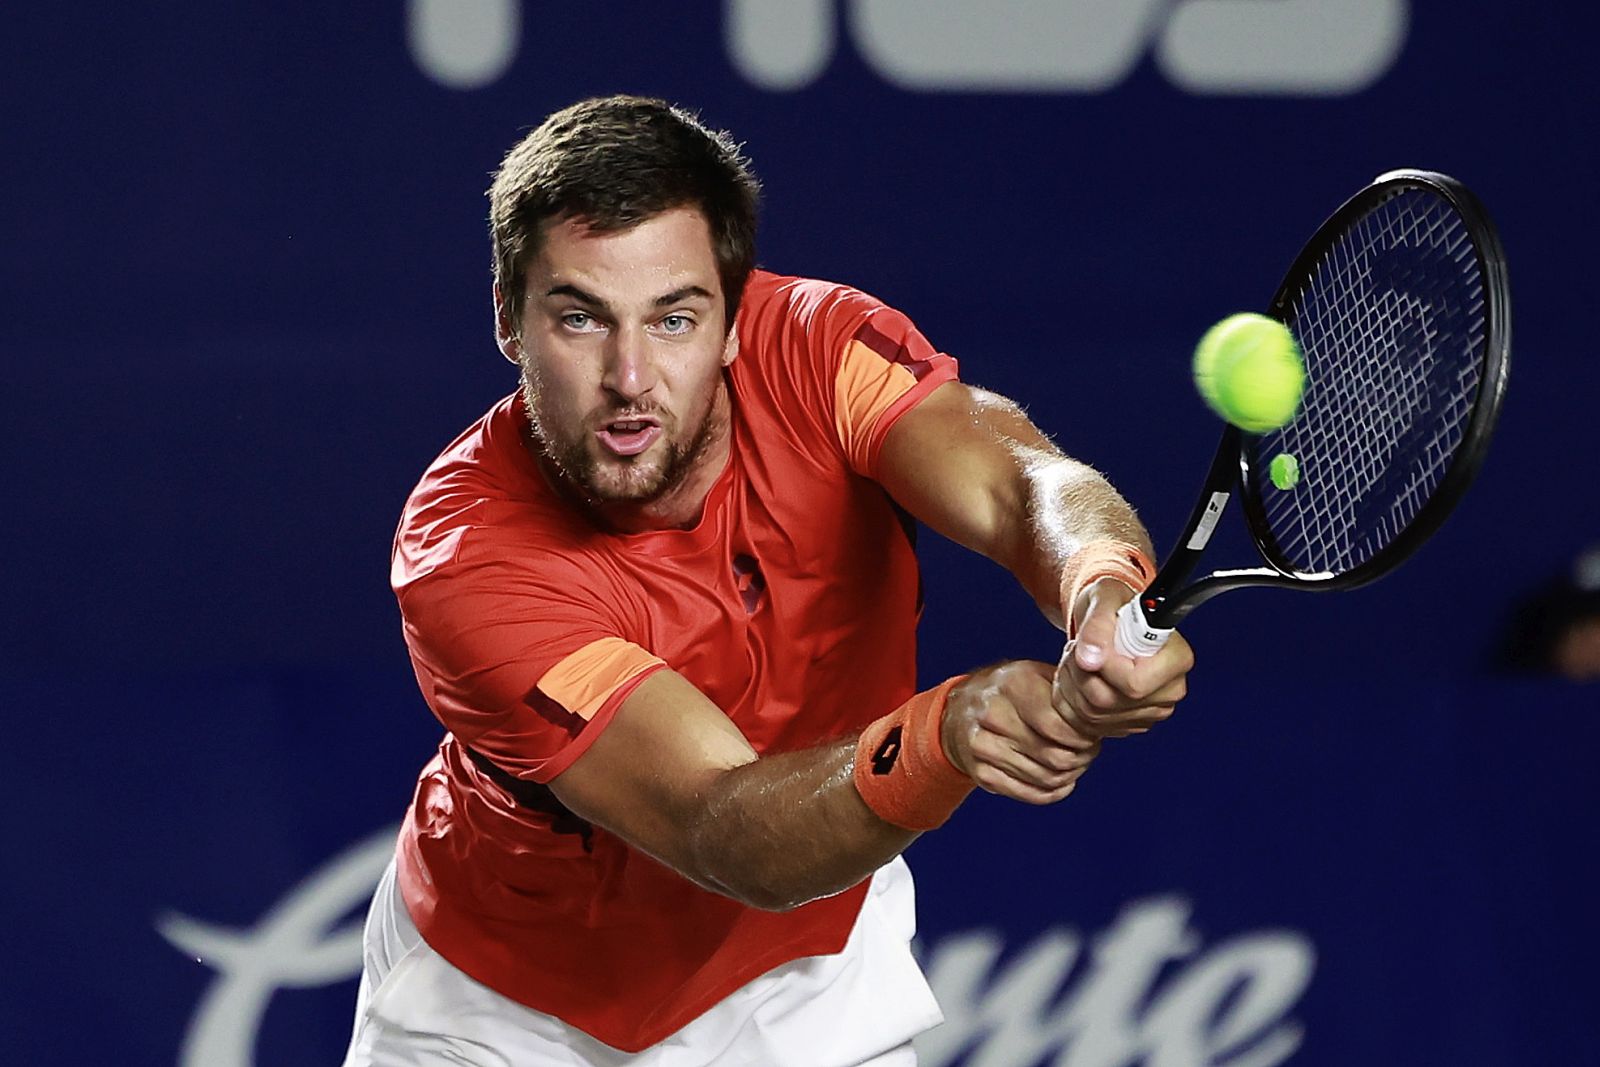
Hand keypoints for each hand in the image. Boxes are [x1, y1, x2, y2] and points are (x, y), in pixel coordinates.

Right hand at [940, 660, 1102, 804]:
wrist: (960, 710)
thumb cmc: (1011, 691)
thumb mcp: (1036, 674)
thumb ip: (1067, 690)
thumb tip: (1105, 712)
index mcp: (1012, 684)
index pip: (1057, 726)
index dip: (1083, 737)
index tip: (1092, 736)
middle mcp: (992, 714)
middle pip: (1054, 756)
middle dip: (1081, 758)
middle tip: (1089, 752)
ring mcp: (983, 747)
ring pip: (1045, 778)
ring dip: (1070, 775)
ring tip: (1076, 763)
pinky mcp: (982, 774)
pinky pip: (1031, 794)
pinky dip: (1054, 791)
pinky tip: (1062, 780)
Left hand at [1054, 577, 1192, 738]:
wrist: (1110, 621)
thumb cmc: (1115, 605)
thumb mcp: (1105, 598)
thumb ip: (1098, 624)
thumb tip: (1090, 658)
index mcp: (1176, 658)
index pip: (1134, 683)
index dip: (1103, 667)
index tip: (1092, 646)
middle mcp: (1170, 690)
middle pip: (1107, 701)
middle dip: (1080, 673)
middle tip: (1079, 648)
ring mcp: (1151, 711)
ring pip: (1091, 713)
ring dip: (1071, 683)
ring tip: (1079, 658)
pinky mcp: (1129, 723)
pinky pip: (1086, 723)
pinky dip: (1071, 700)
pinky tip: (1080, 677)